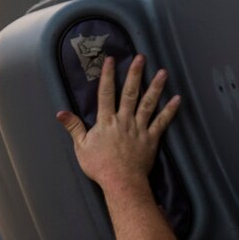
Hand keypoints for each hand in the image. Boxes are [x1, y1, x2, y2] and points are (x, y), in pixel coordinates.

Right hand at [56, 54, 180, 193]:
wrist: (121, 182)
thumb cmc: (100, 166)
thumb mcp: (81, 147)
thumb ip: (74, 127)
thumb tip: (60, 112)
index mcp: (106, 121)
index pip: (106, 93)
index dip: (107, 75)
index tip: (110, 60)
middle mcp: (124, 120)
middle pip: (130, 93)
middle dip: (135, 74)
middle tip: (141, 57)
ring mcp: (139, 128)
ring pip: (148, 103)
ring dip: (156, 87)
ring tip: (163, 72)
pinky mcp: (151, 139)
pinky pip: (162, 122)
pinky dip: (170, 111)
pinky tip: (177, 99)